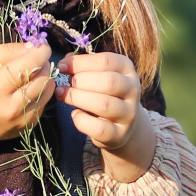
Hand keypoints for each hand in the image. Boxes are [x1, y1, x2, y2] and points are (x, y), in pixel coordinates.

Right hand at [0, 42, 53, 181]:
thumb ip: (5, 50)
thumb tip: (33, 46)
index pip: (32, 63)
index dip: (41, 50)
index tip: (40, 45)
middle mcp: (11, 106)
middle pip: (44, 77)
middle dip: (42, 63)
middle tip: (31, 59)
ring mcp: (21, 120)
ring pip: (48, 90)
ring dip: (43, 77)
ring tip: (27, 74)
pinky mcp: (27, 128)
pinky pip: (44, 103)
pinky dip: (39, 92)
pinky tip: (24, 90)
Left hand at [54, 52, 155, 182]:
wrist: (121, 125)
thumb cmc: (104, 93)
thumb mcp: (98, 75)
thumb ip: (83, 66)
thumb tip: (65, 62)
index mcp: (127, 69)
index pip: (106, 61)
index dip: (81, 63)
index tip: (62, 67)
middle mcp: (133, 90)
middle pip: (108, 81)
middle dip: (80, 81)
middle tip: (64, 84)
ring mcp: (128, 114)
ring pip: (104, 104)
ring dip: (77, 98)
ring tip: (62, 95)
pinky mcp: (119, 134)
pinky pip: (99, 128)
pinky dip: (82, 120)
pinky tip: (75, 114)